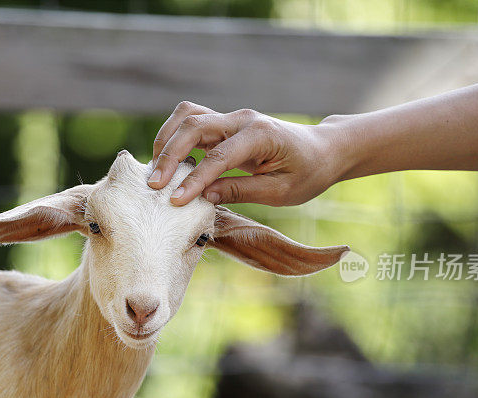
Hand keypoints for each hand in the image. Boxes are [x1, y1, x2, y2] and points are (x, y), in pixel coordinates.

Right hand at [149, 101, 342, 205]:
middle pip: (194, 126)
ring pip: (188, 116)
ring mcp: (232, 118)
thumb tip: (204, 197)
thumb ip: (241, 191)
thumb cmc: (308, 173)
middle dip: (170, 155)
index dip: (194, 179)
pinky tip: (168, 162)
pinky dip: (174, 138)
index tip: (175, 200)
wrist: (323, 150)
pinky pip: (192, 122)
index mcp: (260, 135)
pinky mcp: (225, 124)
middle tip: (154, 185)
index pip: (218, 156)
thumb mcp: (281, 191)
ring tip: (155, 170)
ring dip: (167, 140)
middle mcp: (242, 120)